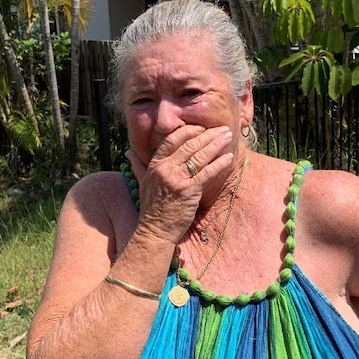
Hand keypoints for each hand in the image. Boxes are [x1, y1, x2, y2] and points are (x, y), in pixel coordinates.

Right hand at [125, 125, 234, 244]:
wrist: (155, 231)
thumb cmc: (151, 208)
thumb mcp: (142, 183)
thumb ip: (138, 165)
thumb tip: (129, 152)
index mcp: (155, 164)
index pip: (172, 140)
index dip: (188, 131)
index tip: (202, 127)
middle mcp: (165, 169)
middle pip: (189, 145)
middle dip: (208, 134)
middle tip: (222, 128)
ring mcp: (177, 179)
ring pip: (200, 156)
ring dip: (216, 144)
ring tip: (228, 136)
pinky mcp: (189, 191)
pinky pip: (207, 172)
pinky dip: (219, 163)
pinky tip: (229, 157)